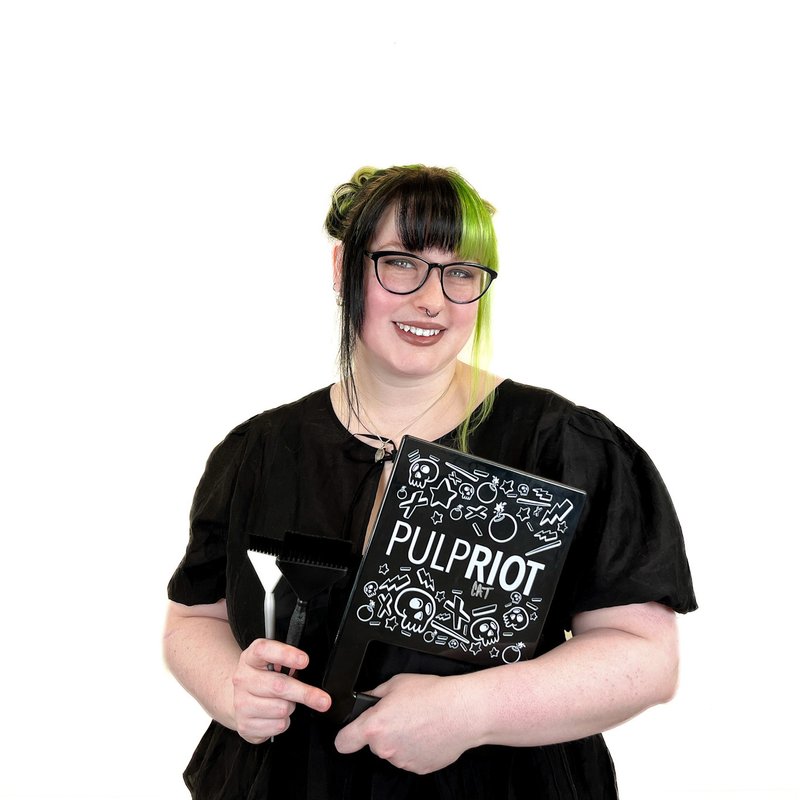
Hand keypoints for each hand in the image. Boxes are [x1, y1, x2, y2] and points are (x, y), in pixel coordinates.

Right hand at [232, 638, 330, 743]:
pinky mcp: (245, 725)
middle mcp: (243, 679)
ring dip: (290, 707)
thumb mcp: (269, 661)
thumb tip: (307, 669)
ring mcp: (241, 703)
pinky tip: (274, 715)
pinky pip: (277, 726)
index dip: (286, 654)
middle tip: (323, 700)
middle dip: (305, 693)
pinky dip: (283, 722)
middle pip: (279, 685)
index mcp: (250, 658)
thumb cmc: (261, 677)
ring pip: (281, 708)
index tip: (305, 660)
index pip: (264, 650)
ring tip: (283, 701)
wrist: (235, 698)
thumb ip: (286, 661)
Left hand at [334, 673, 473, 773]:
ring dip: (401, 739)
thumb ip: (375, 694)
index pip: (343, 742)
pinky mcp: (419, 768)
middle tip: (401, 715)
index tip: (350, 734)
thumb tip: (367, 700)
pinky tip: (428, 732)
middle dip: (383, 731)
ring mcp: (402, 761)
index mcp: (375, 726)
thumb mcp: (397, 682)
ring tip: (419, 721)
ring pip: (393, 750)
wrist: (463, 712)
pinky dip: (416, 747)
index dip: (345, 736)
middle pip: (374, 743)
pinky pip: (410, 757)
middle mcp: (385, 748)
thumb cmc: (433, 695)